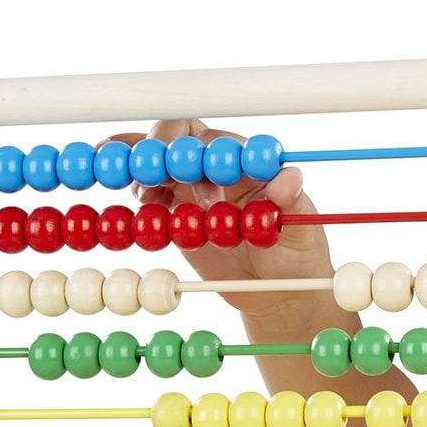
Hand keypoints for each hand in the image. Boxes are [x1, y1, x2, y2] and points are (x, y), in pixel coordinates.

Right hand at [103, 118, 331, 320]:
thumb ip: (292, 202)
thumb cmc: (296, 254)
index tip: (187, 170)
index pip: (216, 139)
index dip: (198, 149)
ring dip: (137, 162)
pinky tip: (126, 197)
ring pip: (158, 158)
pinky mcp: (177, 207)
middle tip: (149, 173)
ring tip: (126, 179)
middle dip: (159, 148)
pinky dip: (132, 186)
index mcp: (249, 162)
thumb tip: (290, 177)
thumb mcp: (300, 231)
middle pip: (180, 137)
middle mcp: (217, 165)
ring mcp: (194, 184)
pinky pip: (149, 190)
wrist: (276, 290)